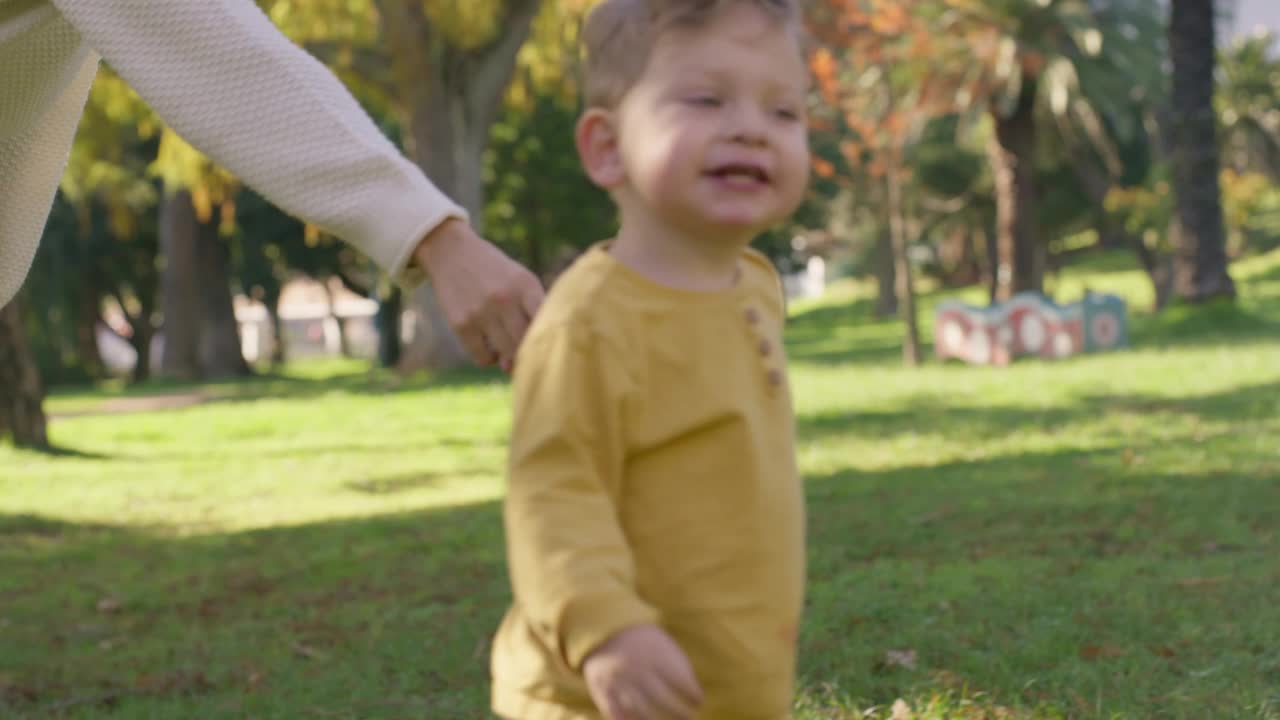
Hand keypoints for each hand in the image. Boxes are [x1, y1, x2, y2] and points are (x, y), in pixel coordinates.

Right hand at [413, 218, 544, 371]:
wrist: (451, 252)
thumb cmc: (495, 272)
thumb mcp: (521, 278)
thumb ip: (535, 309)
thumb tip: (534, 354)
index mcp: (525, 285)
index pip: (547, 323)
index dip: (551, 339)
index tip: (550, 345)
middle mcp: (504, 298)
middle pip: (526, 343)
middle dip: (528, 351)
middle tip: (526, 351)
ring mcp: (481, 312)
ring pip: (507, 354)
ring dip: (510, 357)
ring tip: (508, 347)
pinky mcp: (461, 324)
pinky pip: (483, 358)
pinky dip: (490, 358)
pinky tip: (490, 347)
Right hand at [583, 624, 703, 719]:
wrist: (605, 630)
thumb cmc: (645, 644)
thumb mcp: (663, 645)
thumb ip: (680, 667)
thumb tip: (697, 697)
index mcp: (654, 653)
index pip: (679, 678)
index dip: (692, 693)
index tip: (698, 702)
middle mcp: (636, 667)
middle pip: (662, 698)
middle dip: (679, 712)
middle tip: (689, 718)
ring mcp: (618, 680)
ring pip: (640, 710)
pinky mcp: (603, 690)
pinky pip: (616, 713)